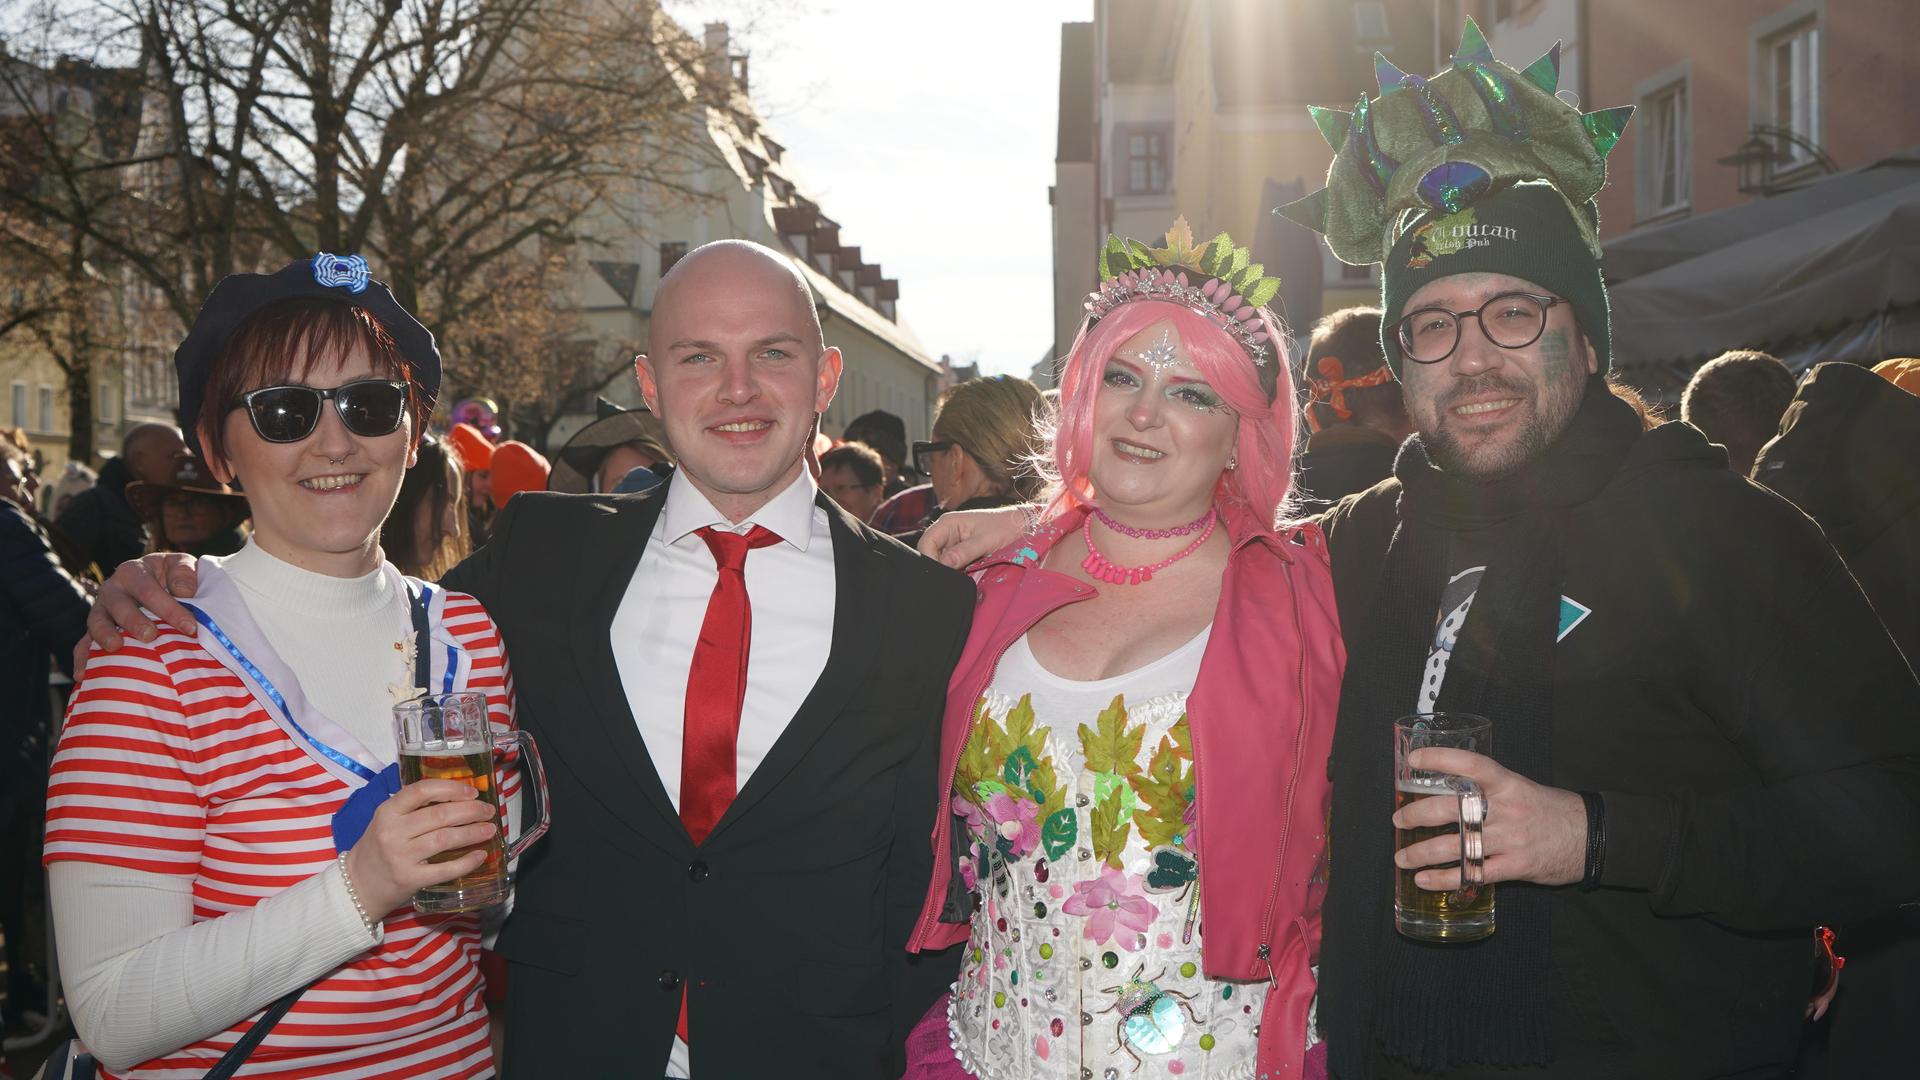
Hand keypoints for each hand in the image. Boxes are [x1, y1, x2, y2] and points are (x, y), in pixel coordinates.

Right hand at [75, 553, 200, 673]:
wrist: (159, 584)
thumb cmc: (172, 577)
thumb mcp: (181, 566)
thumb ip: (184, 573)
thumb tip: (183, 591)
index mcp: (133, 572)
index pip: (149, 590)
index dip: (169, 608)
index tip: (189, 627)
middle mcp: (113, 589)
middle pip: (119, 604)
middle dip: (134, 621)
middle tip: (150, 636)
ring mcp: (101, 610)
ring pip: (97, 622)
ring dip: (104, 635)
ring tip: (116, 647)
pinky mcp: (96, 631)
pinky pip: (84, 644)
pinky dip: (83, 658)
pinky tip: (84, 674)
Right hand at [343, 779, 501, 917]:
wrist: (356, 885)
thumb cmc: (377, 848)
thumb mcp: (386, 820)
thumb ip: (413, 808)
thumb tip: (458, 797)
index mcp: (387, 811)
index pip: (421, 790)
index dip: (451, 788)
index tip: (472, 791)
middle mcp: (393, 832)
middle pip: (440, 815)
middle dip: (471, 810)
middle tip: (488, 810)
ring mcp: (401, 857)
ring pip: (445, 839)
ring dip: (473, 833)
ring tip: (490, 829)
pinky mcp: (410, 879)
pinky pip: (445, 869)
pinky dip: (466, 862)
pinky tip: (480, 856)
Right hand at [918, 504, 1030, 567]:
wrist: (1021, 527)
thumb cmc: (1005, 528)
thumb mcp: (985, 541)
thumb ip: (963, 552)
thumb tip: (943, 565)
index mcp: (947, 523)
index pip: (926, 543)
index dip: (930, 559)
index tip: (943, 574)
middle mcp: (946, 532)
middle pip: (929, 553)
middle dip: (938, 566)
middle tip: (953, 577)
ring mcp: (952, 543)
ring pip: (939, 561)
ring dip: (947, 570)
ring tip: (961, 575)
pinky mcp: (959, 552)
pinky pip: (950, 564)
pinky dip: (954, 571)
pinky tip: (963, 575)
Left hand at [1392, 747, 1587, 888]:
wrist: (1590, 837)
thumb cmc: (1549, 810)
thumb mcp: (1521, 788)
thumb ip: (1489, 790)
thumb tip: (1447, 788)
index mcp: (1508, 784)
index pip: (1471, 765)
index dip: (1440, 759)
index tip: (1414, 760)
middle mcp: (1506, 809)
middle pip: (1452, 809)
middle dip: (1418, 815)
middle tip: (1399, 820)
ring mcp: (1510, 839)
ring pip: (1456, 846)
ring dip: (1422, 853)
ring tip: (1402, 858)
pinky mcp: (1515, 866)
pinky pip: (1473, 874)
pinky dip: (1445, 879)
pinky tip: (1425, 881)